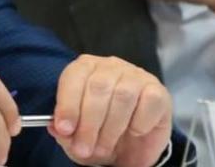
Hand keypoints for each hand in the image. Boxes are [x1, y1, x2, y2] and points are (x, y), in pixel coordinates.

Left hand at [49, 55, 170, 166]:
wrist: (132, 147)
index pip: (74, 76)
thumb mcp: (76, 136)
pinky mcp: (158, 90)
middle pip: (98, 87)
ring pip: (122, 95)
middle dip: (89, 123)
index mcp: (85, 68)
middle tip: (85, 148)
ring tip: (105, 147)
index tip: (65, 129)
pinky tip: (133, 132)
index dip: (68, 104)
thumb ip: (64, 131)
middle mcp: (110, 66)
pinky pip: (148, 102)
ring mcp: (136, 75)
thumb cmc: (100, 132)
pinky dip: (138, 123)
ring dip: (111, 128)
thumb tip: (56, 127)